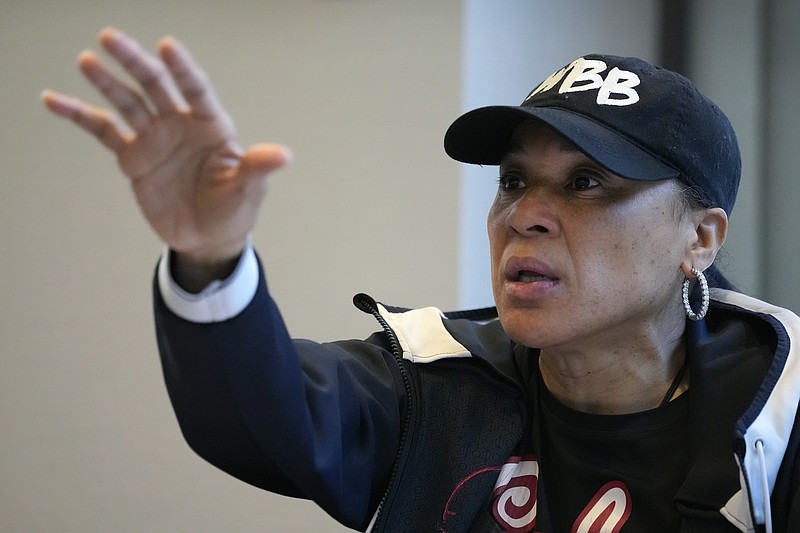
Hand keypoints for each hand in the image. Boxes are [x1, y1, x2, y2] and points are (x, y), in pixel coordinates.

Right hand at [43, 28, 290, 286]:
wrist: (207, 238)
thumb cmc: (234, 210)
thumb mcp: (248, 191)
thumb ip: (257, 169)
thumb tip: (283, 156)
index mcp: (212, 126)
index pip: (196, 90)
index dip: (184, 70)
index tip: (168, 47)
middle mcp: (180, 125)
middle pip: (155, 87)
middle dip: (136, 63)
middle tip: (111, 37)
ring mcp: (154, 139)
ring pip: (128, 103)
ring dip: (107, 83)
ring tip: (88, 61)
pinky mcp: (133, 158)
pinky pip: (103, 132)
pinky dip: (79, 116)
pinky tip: (54, 100)